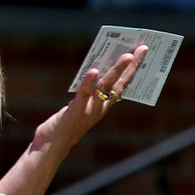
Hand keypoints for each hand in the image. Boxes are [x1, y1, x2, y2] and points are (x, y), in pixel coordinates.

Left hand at [33, 44, 147, 152]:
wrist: (51, 145)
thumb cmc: (64, 124)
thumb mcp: (80, 106)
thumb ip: (88, 91)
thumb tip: (95, 67)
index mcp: (103, 106)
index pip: (122, 85)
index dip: (132, 69)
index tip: (140, 52)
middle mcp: (100, 108)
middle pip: (118, 83)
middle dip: (131, 65)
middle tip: (142, 48)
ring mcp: (89, 110)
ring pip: (105, 87)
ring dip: (117, 70)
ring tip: (127, 55)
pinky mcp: (76, 111)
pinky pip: (84, 95)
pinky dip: (89, 82)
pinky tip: (94, 71)